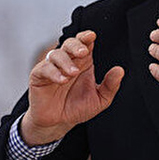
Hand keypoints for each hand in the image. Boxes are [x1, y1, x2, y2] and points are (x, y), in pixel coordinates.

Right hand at [21, 30, 124, 145]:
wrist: (58, 123)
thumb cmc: (77, 108)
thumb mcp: (99, 100)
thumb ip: (110, 86)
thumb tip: (120, 71)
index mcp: (83, 62)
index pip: (84, 43)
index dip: (86, 37)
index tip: (91, 36)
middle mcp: (67, 61)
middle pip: (69, 43)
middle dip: (76, 45)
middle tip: (83, 52)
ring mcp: (52, 67)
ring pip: (56, 54)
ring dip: (65, 61)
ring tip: (73, 73)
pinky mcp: (38, 76)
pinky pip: (44, 68)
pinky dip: (53, 72)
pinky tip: (62, 80)